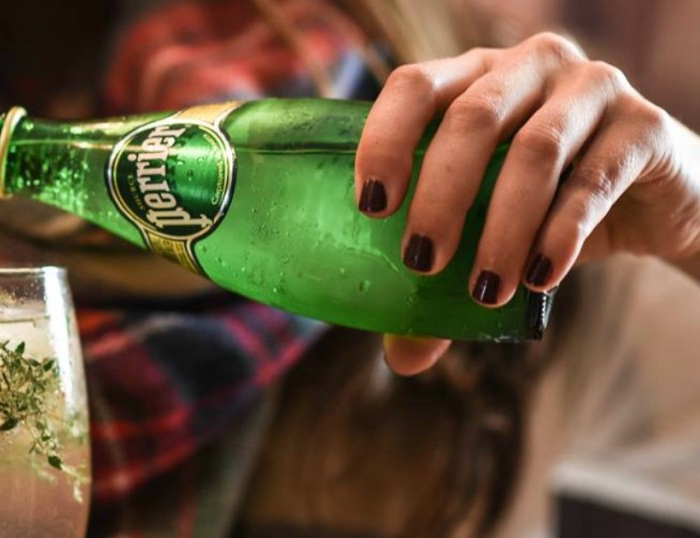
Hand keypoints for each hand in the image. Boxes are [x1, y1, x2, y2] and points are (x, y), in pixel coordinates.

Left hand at [354, 32, 699, 373]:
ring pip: (534, 151)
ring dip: (501, 227)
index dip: (385, 140)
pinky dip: (561, 233)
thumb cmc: (548, 204)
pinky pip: (594, 180)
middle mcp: (528, 67)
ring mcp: (590, 87)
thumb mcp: (488, 227)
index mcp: (473, 76)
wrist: (655, 201)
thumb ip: (446, 279)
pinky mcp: (643, 126)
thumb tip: (402, 356)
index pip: (414, 86)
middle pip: (472, 118)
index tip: (372, 208)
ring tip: (484, 290)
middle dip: (440, 196)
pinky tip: (540, 279)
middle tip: (420, 262)